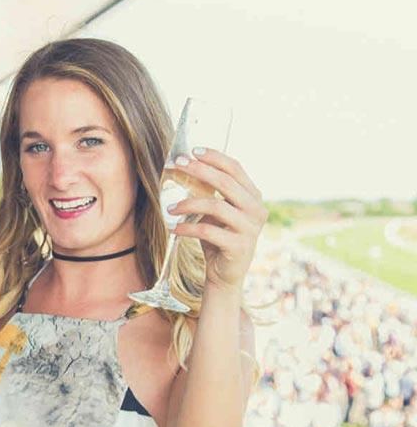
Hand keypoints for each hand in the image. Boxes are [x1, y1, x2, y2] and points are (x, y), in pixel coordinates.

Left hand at [167, 148, 266, 292]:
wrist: (225, 275)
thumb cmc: (218, 239)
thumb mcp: (216, 213)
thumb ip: (210, 193)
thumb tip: (184, 168)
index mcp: (253, 196)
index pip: (235, 169)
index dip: (214, 157)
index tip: (192, 151)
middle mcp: (256, 210)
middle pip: (226, 182)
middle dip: (199, 170)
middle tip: (177, 165)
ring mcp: (250, 229)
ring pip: (216, 207)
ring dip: (188, 204)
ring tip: (171, 208)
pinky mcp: (239, 247)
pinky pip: (208, 231)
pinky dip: (187, 228)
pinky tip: (174, 229)